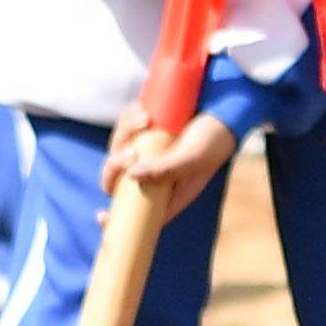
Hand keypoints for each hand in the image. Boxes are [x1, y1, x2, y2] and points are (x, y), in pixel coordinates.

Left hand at [104, 106, 235, 224]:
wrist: (224, 107)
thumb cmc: (214, 140)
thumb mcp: (191, 158)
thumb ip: (165, 169)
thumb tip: (131, 176)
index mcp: (167, 192)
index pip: (137, 213)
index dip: (116, 218)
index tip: (101, 216)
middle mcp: (154, 173)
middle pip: (118, 178)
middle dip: (116, 164)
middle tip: (132, 151)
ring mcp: (148, 151)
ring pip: (118, 148)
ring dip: (125, 132)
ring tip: (146, 118)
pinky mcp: (146, 129)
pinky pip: (125, 126)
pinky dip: (129, 118)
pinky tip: (144, 110)